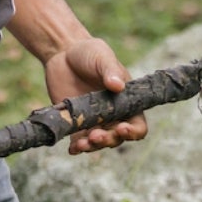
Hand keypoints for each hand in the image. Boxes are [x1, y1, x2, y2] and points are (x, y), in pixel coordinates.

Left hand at [42, 37, 147, 154]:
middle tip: (96, 135)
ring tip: (82, 144)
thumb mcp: (102, 57)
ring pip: (98, 143)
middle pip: (117, 138)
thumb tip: (118, 86)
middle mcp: (113, 115)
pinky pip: (79, 142)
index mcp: (126, 101)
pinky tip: (73, 149)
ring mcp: (95, 121)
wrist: (64, 53)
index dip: (133, 131)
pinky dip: (77, 148)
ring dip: (92, 147)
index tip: (122, 128)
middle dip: (108, 140)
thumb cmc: (90, 53)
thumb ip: (110, 71)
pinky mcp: (76, 123)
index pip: (137, 124)